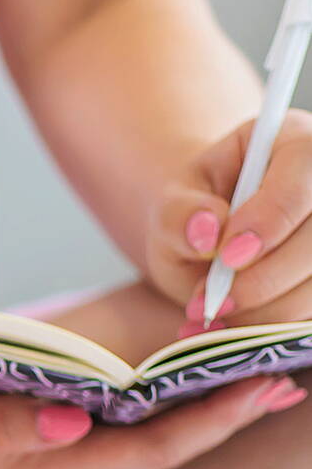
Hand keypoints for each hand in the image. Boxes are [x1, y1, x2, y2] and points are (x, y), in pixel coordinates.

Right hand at [0, 374, 304, 468]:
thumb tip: (80, 420)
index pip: (142, 450)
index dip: (206, 420)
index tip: (263, 382)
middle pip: (151, 452)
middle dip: (217, 418)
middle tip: (278, 374)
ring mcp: (28, 467)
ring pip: (128, 447)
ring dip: (185, 417)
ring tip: (234, 380)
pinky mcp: (8, 452)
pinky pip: (94, 438)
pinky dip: (134, 414)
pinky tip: (147, 392)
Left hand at [147, 109, 311, 329]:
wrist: (207, 244)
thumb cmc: (192, 215)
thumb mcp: (170, 208)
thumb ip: (179, 214)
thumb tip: (205, 230)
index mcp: (292, 141)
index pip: (303, 166)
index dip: (271, 217)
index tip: (228, 257)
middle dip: (267, 277)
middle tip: (213, 302)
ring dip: (269, 310)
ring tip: (216, 316)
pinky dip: (275, 326)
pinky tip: (236, 327)